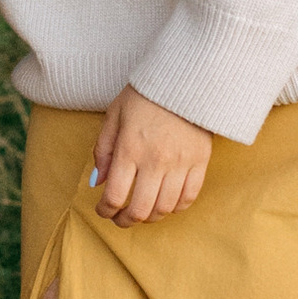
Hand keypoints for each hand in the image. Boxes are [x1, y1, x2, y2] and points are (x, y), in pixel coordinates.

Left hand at [91, 86, 211, 224]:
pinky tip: (166, 203)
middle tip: (120, 219)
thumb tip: (97, 182)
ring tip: (142, 212)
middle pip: (140, 209)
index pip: (114, 195)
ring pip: (164, 208)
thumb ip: (103, 149)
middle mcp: (155, 160)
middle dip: (125, 221)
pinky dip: (175, 208)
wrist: (185, 77)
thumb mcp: (114, 115)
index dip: (105, 210)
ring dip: (150, 218)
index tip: (103, 210)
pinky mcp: (200, 161)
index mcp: (130, 148)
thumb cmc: (145, 95)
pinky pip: (189, 197)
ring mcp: (180, 162)